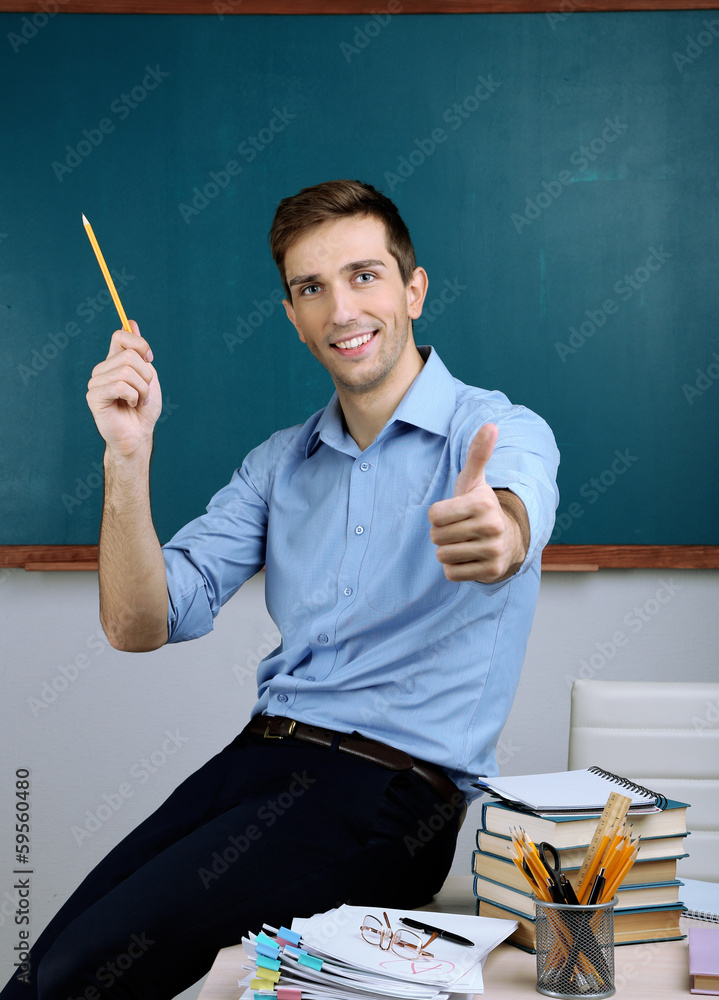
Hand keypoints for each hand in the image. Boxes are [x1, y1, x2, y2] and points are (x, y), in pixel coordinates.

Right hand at [86, 321, 161, 458]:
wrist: (139, 434)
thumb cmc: (144, 408)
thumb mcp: (148, 375)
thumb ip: (139, 351)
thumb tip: (131, 322)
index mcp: (114, 361)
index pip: (120, 335)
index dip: (140, 344)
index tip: (150, 359)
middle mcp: (102, 369)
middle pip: (129, 355)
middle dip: (146, 376)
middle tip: (144, 392)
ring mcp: (95, 382)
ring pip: (126, 372)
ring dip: (142, 389)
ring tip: (138, 400)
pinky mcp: (93, 396)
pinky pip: (119, 386)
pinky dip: (132, 396)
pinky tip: (130, 405)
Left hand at [428, 423, 525, 583]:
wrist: (508, 540)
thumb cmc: (481, 507)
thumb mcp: (476, 481)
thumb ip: (478, 454)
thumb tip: (490, 426)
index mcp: (483, 504)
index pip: (434, 515)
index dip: (438, 514)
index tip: (454, 512)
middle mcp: (492, 528)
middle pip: (436, 537)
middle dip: (441, 534)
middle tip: (459, 529)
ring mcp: (493, 552)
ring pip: (442, 556)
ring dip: (447, 551)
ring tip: (464, 543)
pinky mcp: (490, 572)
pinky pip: (451, 573)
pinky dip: (454, 567)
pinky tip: (468, 558)